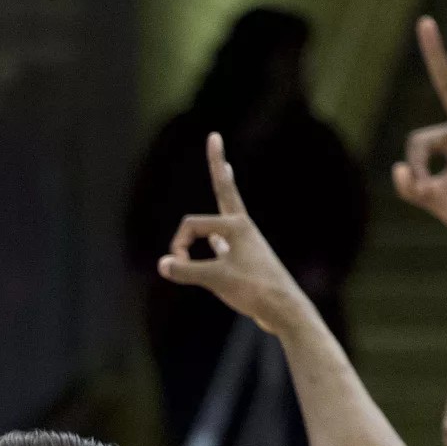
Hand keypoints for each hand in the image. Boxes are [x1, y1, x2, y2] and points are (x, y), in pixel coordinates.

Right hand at [155, 134, 311, 333]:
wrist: (283, 309)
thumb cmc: (253, 289)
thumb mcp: (215, 280)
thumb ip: (185, 270)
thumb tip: (163, 264)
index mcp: (236, 225)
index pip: (191, 225)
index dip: (179, 244)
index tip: (179, 265)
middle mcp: (243, 227)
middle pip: (223, 189)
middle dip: (216, 165)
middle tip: (214, 137)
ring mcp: (245, 242)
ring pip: (222, 218)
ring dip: (220, 196)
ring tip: (225, 166)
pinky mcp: (246, 260)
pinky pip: (224, 243)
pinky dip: (215, 240)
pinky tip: (217, 242)